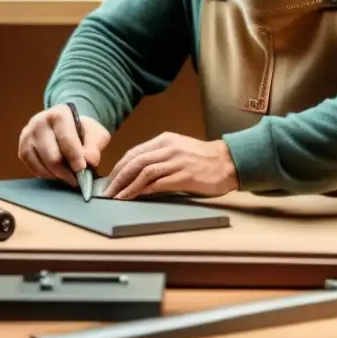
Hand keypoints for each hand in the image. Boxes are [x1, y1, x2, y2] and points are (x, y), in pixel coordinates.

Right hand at [18, 104, 109, 185]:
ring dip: (56, 175)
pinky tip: (56, 174)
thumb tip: (89, 161)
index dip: (75, 157)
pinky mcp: (22, 148)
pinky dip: (46, 175)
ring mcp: (28, 135)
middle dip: (66, 172)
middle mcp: (39, 122)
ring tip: (68, 177)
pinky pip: (33, 168)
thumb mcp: (95, 133)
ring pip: (41, 164)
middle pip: (51, 156)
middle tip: (77, 180)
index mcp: (59, 114)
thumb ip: (94, 147)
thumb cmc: (82, 130)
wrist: (66, 125)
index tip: (82, 169)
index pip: (66, 139)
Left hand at [102, 132, 238, 199]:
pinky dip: (142, 190)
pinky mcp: (185, 175)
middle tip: (107, 192)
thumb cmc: (204, 159)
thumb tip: (137, 173)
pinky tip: (133, 198)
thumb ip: (160, 158)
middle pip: (135, 161)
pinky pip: (158, 183)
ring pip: (143, 171)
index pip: (134, 152)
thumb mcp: (179, 151)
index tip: (110, 180)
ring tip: (116, 198)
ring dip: (126, 186)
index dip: (119, 167)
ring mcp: (177, 161)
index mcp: (165, 140)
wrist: (229, 162)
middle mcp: (169, 148)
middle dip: (118, 178)